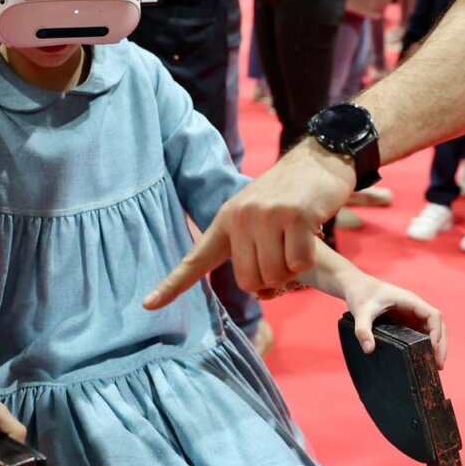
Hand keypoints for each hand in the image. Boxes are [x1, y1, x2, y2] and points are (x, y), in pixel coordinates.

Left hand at [145, 140, 354, 307]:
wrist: (316, 160)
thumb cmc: (288, 197)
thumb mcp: (255, 215)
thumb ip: (247, 249)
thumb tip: (258, 290)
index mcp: (225, 220)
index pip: (195, 258)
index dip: (172, 284)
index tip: (148, 304)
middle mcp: (241, 217)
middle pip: (248, 281)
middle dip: (269, 280)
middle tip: (283, 255)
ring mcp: (267, 215)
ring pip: (274, 276)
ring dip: (291, 270)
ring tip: (297, 243)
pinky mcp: (295, 216)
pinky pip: (299, 264)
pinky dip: (307, 260)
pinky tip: (311, 235)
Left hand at [343, 273, 446, 367]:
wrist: (355, 285)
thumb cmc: (360, 293)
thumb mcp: (360, 311)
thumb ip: (363, 329)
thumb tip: (369, 349)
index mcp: (409, 301)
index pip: (433, 315)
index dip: (436, 332)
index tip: (432, 349)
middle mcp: (414, 307)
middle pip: (437, 325)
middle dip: (440, 344)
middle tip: (438, 366)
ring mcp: (411, 314)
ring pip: (431, 330)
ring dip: (436, 346)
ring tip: (435, 367)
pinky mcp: (405, 321)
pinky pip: (421, 333)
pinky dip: (425, 346)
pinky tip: (423, 359)